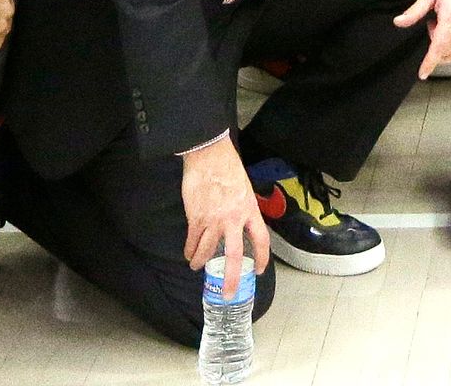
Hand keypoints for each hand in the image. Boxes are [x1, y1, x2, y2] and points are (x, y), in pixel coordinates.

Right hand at [178, 136, 272, 276]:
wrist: (209, 156)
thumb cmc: (228, 168)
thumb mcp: (245, 189)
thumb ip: (243, 209)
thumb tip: (241, 222)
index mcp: (250, 211)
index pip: (261, 240)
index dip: (261, 258)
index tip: (258, 271)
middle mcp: (233, 220)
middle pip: (234, 256)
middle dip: (231, 278)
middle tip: (227, 293)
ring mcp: (214, 220)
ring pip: (207, 251)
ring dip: (201, 262)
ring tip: (196, 267)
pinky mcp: (196, 218)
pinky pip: (193, 241)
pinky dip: (190, 250)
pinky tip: (188, 254)